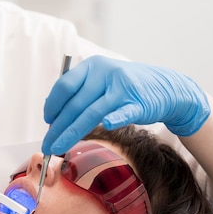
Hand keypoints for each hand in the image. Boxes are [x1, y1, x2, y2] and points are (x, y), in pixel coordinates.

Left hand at [42, 55, 209, 154]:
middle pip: (75, 104)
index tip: (47, 122)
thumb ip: (78, 93)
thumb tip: (52, 113)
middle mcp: (105, 73)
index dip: (52, 105)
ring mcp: (123, 88)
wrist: (165, 88)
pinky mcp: (139, 103)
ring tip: (58, 147)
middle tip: (48, 145)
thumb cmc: (125, 88)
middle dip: (58, 127)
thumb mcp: (100, 80)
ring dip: (72, 133)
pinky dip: (115, 119)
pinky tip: (107, 126)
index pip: (65, 86)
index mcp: (92, 66)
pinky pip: (124, 112)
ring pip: (92, 113)